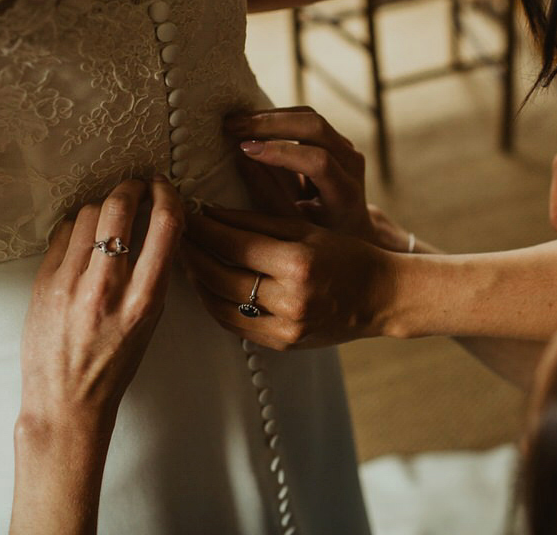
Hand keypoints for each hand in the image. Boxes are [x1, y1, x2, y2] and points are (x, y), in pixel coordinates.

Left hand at [18, 177, 183, 436]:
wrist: (66, 403)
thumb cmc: (113, 366)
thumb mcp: (149, 322)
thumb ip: (153, 275)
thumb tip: (157, 226)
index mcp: (144, 301)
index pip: (165, 226)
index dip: (167, 194)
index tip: (163, 186)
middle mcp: (107, 288)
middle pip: (120, 207)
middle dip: (131, 187)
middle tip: (135, 188)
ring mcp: (70, 283)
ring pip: (87, 213)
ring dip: (103, 206)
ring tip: (108, 216)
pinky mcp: (43, 282)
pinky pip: (62, 233)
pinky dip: (76, 226)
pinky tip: (82, 237)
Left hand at [182, 206, 395, 349]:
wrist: (381, 297)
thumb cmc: (346, 255)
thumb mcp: (307, 229)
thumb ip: (258, 222)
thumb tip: (211, 213)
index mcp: (299, 263)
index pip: (234, 243)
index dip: (204, 227)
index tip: (186, 212)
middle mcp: (291, 299)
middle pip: (221, 274)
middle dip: (192, 252)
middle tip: (175, 234)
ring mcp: (286, 327)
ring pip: (221, 303)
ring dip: (198, 280)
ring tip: (186, 258)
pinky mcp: (283, 344)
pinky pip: (235, 325)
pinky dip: (215, 305)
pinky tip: (207, 286)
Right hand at [224, 107, 413, 250]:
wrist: (351, 232)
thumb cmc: (320, 236)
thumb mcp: (295, 227)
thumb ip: (270, 196)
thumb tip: (243, 159)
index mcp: (346, 192)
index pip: (318, 161)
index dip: (281, 152)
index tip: (245, 149)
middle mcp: (351, 164)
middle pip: (315, 126)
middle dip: (270, 123)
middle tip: (232, 126)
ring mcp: (345, 147)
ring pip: (309, 116)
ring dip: (269, 116)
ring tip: (234, 122)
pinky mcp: (334, 139)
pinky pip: (305, 119)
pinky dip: (276, 118)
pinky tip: (249, 124)